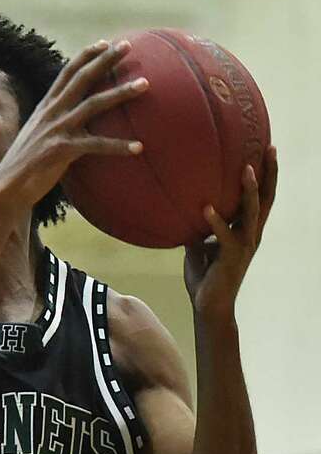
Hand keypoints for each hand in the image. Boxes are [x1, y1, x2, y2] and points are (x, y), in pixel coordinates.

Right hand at [0, 39, 147, 212]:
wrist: (6, 189)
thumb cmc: (25, 167)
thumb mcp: (38, 138)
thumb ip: (55, 126)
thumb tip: (75, 124)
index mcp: (45, 108)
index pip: (66, 73)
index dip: (86, 56)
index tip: (105, 43)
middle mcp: (51, 113)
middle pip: (82, 79)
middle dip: (105, 60)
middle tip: (128, 46)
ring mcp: (56, 130)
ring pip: (94, 104)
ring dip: (121, 92)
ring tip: (145, 84)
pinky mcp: (61, 150)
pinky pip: (97, 144)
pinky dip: (119, 146)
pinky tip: (139, 147)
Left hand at [189, 145, 277, 319]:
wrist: (208, 304)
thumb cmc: (205, 275)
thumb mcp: (199, 247)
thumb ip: (197, 229)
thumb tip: (183, 210)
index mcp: (246, 230)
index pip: (261, 197)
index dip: (266, 175)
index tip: (267, 150)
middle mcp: (251, 234)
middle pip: (266, 198)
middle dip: (270, 173)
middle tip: (270, 149)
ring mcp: (244, 245)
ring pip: (252, 212)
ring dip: (250, 191)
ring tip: (246, 170)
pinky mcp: (231, 257)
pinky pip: (225, 236)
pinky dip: (216, 222)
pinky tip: (206, 209)